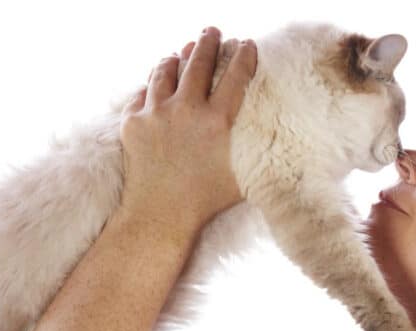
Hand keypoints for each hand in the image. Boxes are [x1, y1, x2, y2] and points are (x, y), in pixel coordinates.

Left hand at [118, 26, 256, 234]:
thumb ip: (259, 155)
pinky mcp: (133, 123)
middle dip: (207, 42)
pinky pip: (142, 94)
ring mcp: (156, 113)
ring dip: (175, 58)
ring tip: (179, 52)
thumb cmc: (206, 200)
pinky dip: (151, 86)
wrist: (160, 214)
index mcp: (217, 121)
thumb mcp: (244, 176)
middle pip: (198, 63)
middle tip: (212, 30)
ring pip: (164, 72)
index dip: (244, 56)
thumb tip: (282, 147)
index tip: (247, 44)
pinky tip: (156, 84)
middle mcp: (186, 110)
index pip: (235, 76)